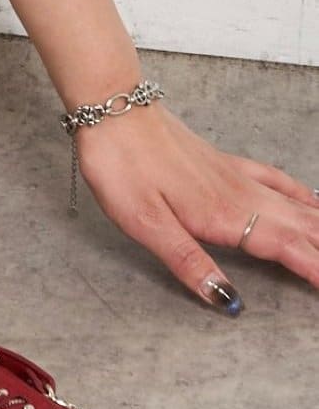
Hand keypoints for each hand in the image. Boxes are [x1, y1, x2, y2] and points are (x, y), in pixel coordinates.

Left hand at [73, 99, 318, 313]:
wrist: (111, 108)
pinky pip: (275, 179)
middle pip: (302, 228)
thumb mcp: (146, 223)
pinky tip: (312, 200)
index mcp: (225, 215)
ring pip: (295, 205)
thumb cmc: (122, 165)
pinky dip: (301, 194)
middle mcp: (240, 194)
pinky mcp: (223, 162)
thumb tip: (228, 300)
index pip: (288, 249)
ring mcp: (234, 175)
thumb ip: (189, 262)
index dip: (318, 271)